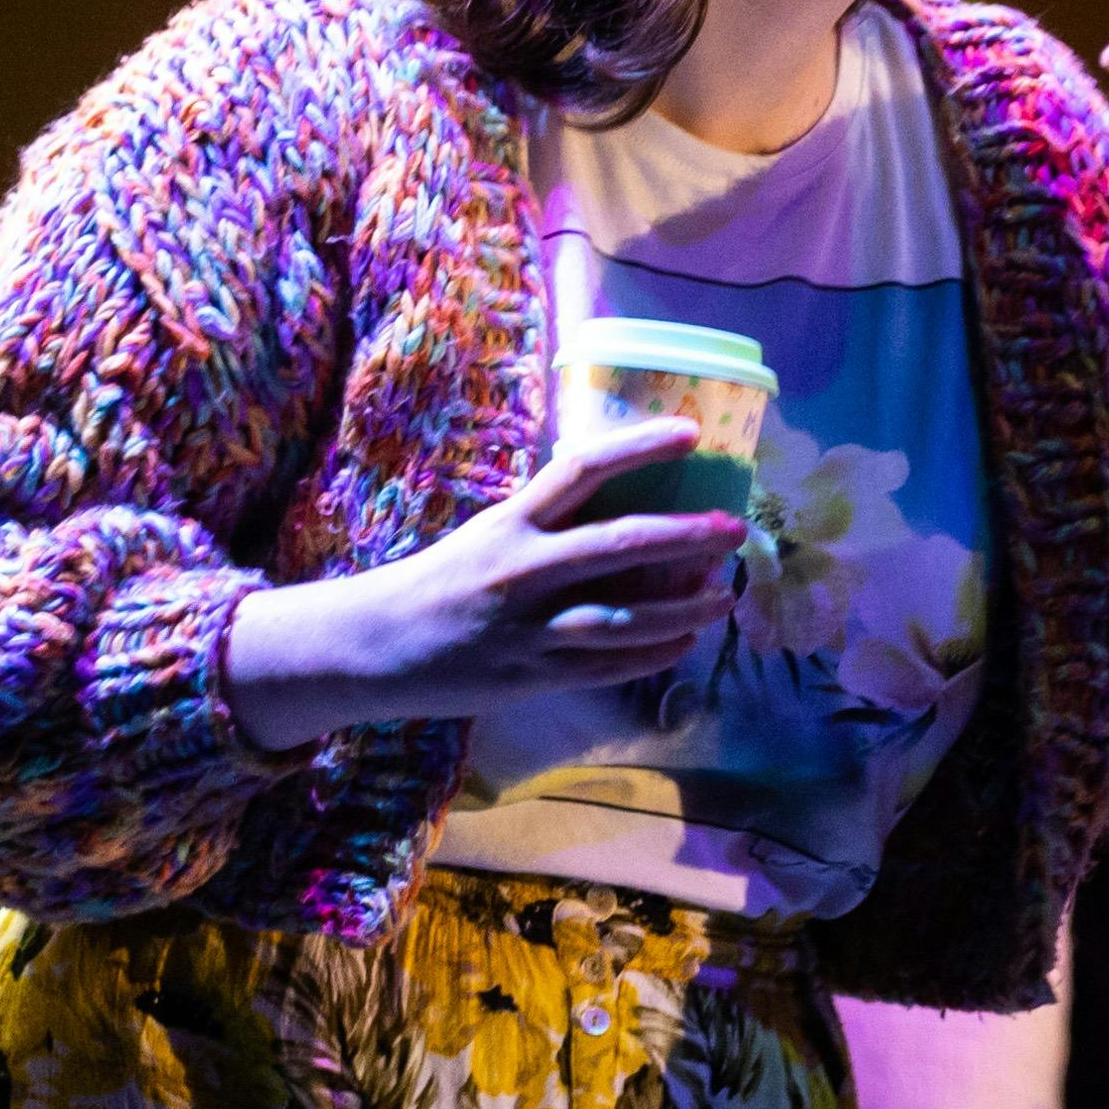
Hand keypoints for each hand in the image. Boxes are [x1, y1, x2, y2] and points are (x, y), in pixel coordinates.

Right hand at [221, 412, 753, 749]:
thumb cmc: (441, 583)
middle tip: (735, 529)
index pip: (582, 468)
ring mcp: (530, 627)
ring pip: (626, 617)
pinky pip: (611, 665)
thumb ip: (550, 524)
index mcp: (511, 522)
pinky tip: (685, 641)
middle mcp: (523, 569)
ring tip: (724, 596)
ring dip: (685, 608)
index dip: (640, 446)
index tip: (692, 433)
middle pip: (622, 544)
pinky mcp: (534, 676)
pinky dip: (655, 653)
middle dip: (688, 537)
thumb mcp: (490, 536)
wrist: (374, 648)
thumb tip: (630, 505)